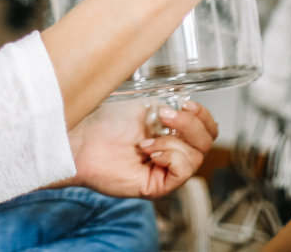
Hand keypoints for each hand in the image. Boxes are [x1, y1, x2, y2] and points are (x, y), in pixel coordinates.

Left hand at [66, 100, 220, 199]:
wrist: (84, 138)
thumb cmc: (107, 122)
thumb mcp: (146, 107)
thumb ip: (172, 110)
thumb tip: (190, 111)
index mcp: (173, 134)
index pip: (207, 131)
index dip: (204, 117)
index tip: (188, 104)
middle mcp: (172, 153)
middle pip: (207, 143)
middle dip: (191, 125)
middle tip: (165, 115)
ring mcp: (165, 171)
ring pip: (196, 157)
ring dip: (174, 140)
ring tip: (148, 138)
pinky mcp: (157, 186)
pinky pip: (182, 172)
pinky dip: (170, 156)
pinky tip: (149, 150)